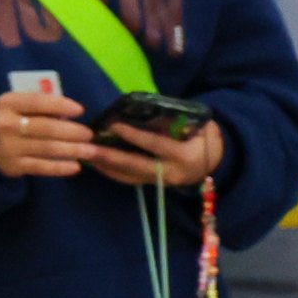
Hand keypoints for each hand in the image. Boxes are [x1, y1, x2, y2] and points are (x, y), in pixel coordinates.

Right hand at [0, 85, 96, 179]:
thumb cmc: (11, 119)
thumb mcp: (17, 105)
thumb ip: (40, 105)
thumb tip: (72, 113)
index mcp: (6, 104)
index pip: (37, 102)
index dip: (60, 105)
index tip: (80, 110)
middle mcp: (4, 125)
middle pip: (46, 128)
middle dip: (72, 131)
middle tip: (90, 134)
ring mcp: (8, 147)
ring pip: (47, 148)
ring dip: (73, 150)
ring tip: (91, 151)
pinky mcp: (12, 166)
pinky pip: (41, 167)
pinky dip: (60, 167)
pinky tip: (75, 167)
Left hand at [88, 113, 225, 189]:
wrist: (214, 162)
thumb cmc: (203, 137)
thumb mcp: (198, 125)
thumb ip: (173, 121)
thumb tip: (142, 111)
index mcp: (184, 156)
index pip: (154, 144)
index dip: (134, 135)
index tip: (113, 124)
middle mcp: (171, 173)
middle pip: (135, 165)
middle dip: (109, 157)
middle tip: (87, 147)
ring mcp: (160, 182)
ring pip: (127, 176)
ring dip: (104, 165)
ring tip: (83, 153)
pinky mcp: (152, 185)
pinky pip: (128, 180)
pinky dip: (110, 171)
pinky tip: (95, 162)